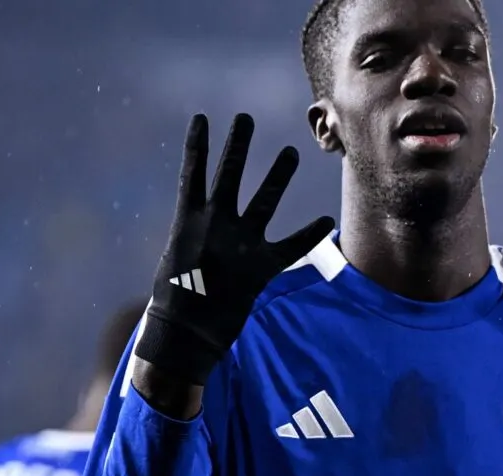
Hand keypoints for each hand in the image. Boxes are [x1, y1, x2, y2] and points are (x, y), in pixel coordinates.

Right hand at [135, 114, 334, 384]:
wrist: (185, 331)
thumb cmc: (174, 297)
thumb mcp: (176, 258)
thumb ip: (195, 236)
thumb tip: (203, 226)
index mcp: (188, 219)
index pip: (192, 171)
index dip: (197, 143)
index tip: (203, 118)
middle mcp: (215, 223)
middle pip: (229, 173)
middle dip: (238, 144)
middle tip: (246, 118)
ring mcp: (240, 243)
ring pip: (264, 200)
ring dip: (279, 175)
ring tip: (291, 152)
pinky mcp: (261, 266)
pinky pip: (292, 246)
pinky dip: (310, 234)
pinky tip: (327, 221)